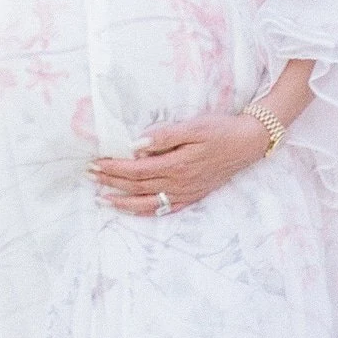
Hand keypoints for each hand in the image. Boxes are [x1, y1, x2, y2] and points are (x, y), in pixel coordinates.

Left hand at [93, 113, 271, 217]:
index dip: (113, 168)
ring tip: (102, 199)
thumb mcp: (194, 126)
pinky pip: (165, 209)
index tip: (95, 163)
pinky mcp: (193, 196)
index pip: (136, 169)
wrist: (248, 143)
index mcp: (176, 165)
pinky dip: (146, 212)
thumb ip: (165, 135)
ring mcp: (186, 193)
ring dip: (122, 201)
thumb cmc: (221, 130)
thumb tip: (136, 144)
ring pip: (148, 203)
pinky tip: (134, 210)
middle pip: (137, 186)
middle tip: (89, 176)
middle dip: (111, 181)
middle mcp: (179, 183)